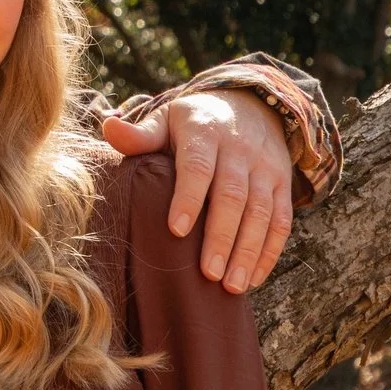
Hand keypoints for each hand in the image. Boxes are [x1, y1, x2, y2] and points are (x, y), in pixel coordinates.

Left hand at [101, 88, 293, 293]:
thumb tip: (107, 127)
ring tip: (231, 285)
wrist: (251, 104)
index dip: (188, 198)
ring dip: (247, 251)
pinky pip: (281, 220)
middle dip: (221, 236)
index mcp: (205, 133)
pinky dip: (269, 252)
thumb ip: (140, 134)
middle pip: (233, 196)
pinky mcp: (283, 183)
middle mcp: (239, 150)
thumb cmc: (195, 122)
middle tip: (208, 273)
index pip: (198, 167)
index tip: (176, 230)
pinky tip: (252, 278)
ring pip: (261, 212)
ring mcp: (265, 168)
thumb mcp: (167, 119)